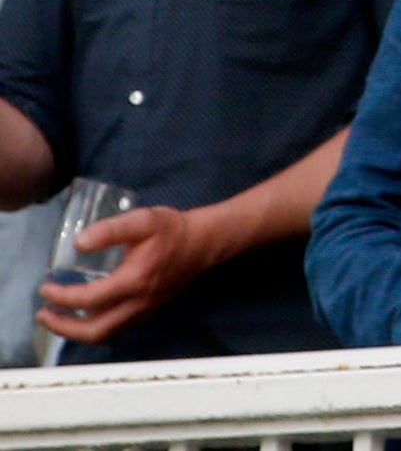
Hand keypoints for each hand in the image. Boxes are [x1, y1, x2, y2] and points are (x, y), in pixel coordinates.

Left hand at [36, 205, 214, 342]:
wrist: (203, 242)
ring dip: (76, 331)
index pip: (89, 299)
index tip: (45, 286)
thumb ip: (109, 229)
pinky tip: (86, 315)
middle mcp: (138, 303)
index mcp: (134, 281)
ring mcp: (144, 310)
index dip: (62, 296)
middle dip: (63, 327)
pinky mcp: (148, 311)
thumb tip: (78, 243)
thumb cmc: (172, 230)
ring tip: (58, 318)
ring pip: (105, 334)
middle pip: (95, 330)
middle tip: (43, 314)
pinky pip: (116, 329)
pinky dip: (94, 327)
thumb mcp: (142, 220)